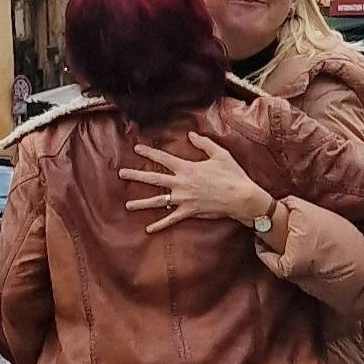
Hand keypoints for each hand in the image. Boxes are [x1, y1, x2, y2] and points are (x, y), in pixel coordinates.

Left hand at [120, 133, 273, 233]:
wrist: (242, 197)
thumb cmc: (233, 175)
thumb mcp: (220, 154)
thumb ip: (204, 143)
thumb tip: (191, 134)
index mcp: (187, 168)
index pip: (163, 158)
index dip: (149, 152)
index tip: (136, 149)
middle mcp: (182, 183)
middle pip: (154, 178)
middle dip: (136, 175)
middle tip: (121, 174)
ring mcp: (184, 199)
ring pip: (158, 201)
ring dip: (141, 203)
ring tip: (128, 205)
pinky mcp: (190, 211)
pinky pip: (172, 219)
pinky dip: (160, 225)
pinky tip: (148, 229)